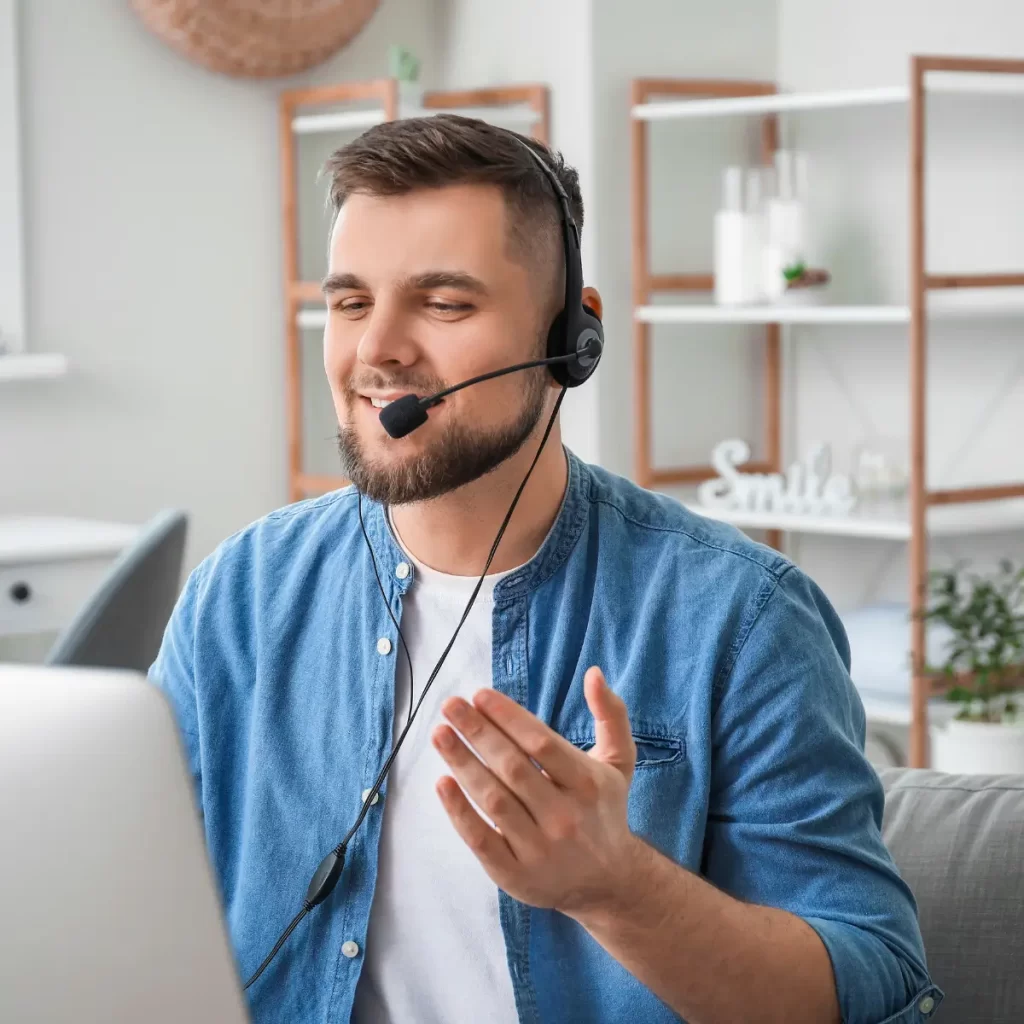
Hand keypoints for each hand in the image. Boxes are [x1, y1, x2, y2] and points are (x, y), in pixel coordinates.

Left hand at [431, 666, 640, 917]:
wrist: (609, 883)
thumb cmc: (604, 811)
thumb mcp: (619, 762)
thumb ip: (611, 715)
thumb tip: (593, 673)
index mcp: (587, 784)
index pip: (541, 744)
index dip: (508, 717)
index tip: (479, 695)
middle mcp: (564, 816)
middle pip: (512, 768)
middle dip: (477, 732)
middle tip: (450, 706)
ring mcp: (539, 849)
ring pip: (493, 800)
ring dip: (462, 764)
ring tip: (440, 734)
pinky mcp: (516, 875)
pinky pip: (482, 840)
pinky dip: (459, 812)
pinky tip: (442, 783)